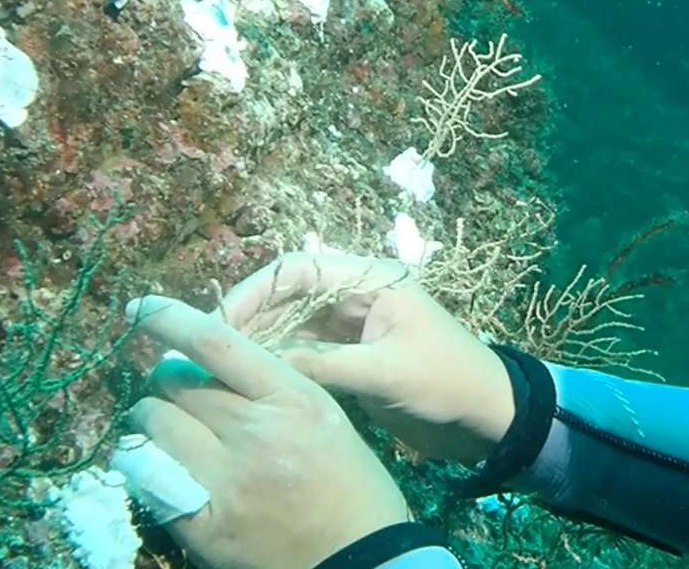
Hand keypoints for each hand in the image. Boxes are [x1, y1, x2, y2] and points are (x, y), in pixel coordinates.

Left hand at [124, 295, 409, 568]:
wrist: (361, 559)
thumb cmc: (351, 483)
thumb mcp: (322, 417)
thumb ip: (269, 387)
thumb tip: (202, 364)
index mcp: (294, 400)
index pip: (216, 343)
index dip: (170, 319)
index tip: (140, 309)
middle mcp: (257, 434)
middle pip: (176, 383)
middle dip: (167, 382)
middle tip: (177, 394)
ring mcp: (227, 482)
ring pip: (153, 425)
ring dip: (152, 422)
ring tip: (168, 432)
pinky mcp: (204, 525)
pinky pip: (147, 478)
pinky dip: (145, 466)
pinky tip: (158, 468)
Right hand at [215, 252, 515, 464]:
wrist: (487, 417)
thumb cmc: (448, 383)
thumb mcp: (386, 374)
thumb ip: (324, 365)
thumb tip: (259, 364)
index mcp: (371, 280)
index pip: (296, 270)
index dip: (252, 293)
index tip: (217, 325)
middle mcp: (355, 296)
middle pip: (284, 296)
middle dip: (245, 319)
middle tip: (201, 352)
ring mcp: (350, 328)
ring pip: (287, 326)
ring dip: (255, 343)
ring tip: (212, 369)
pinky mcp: (348, 358)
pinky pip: (300, 352)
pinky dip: (274, 363)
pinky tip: (244, 382)